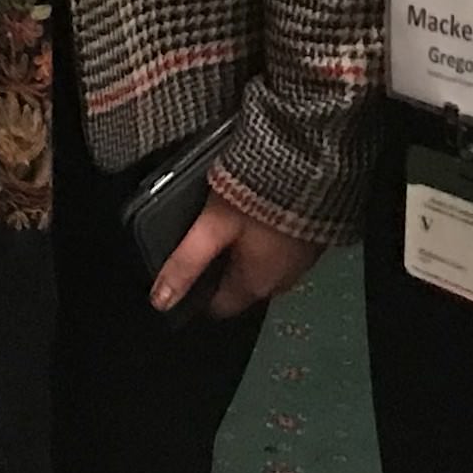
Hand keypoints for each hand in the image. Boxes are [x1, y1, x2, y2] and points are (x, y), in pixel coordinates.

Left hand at [149, 194, 321, 320]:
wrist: (313, 165)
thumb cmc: (260, 197)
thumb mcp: (213, 227)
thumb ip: (186, 262)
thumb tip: (159, 300)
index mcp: (256, 285)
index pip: (219, 306)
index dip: (198, 292)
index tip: (184, 268)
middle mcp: (282, 281)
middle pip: (239, 284)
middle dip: (221, 266)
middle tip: (204, 234)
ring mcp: (300, 261)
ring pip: (260, 264)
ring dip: (245, 249)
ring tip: (228, 218)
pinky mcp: (311, 239)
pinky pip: (280, 247)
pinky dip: (266, 235)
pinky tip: (256, 211)